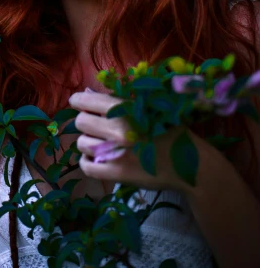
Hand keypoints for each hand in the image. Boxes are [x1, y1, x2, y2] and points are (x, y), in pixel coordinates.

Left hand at [68, 88, 202, 194]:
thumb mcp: (146, 106)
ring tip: (99, 142)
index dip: (78, 101)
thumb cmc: (168, 129)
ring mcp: (116, 153)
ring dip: (88, 142)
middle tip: (95, 124)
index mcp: (125, 108)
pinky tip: (96, 158)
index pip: (86, 101)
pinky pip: (87, 167)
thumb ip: (116, 99)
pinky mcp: (117, 174)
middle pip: (81, 122)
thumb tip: (86, 93)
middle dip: (86, 121)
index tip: (77, 102)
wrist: (189, 163)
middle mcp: (118, 129)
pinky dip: (87, 161)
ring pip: (82, 144)